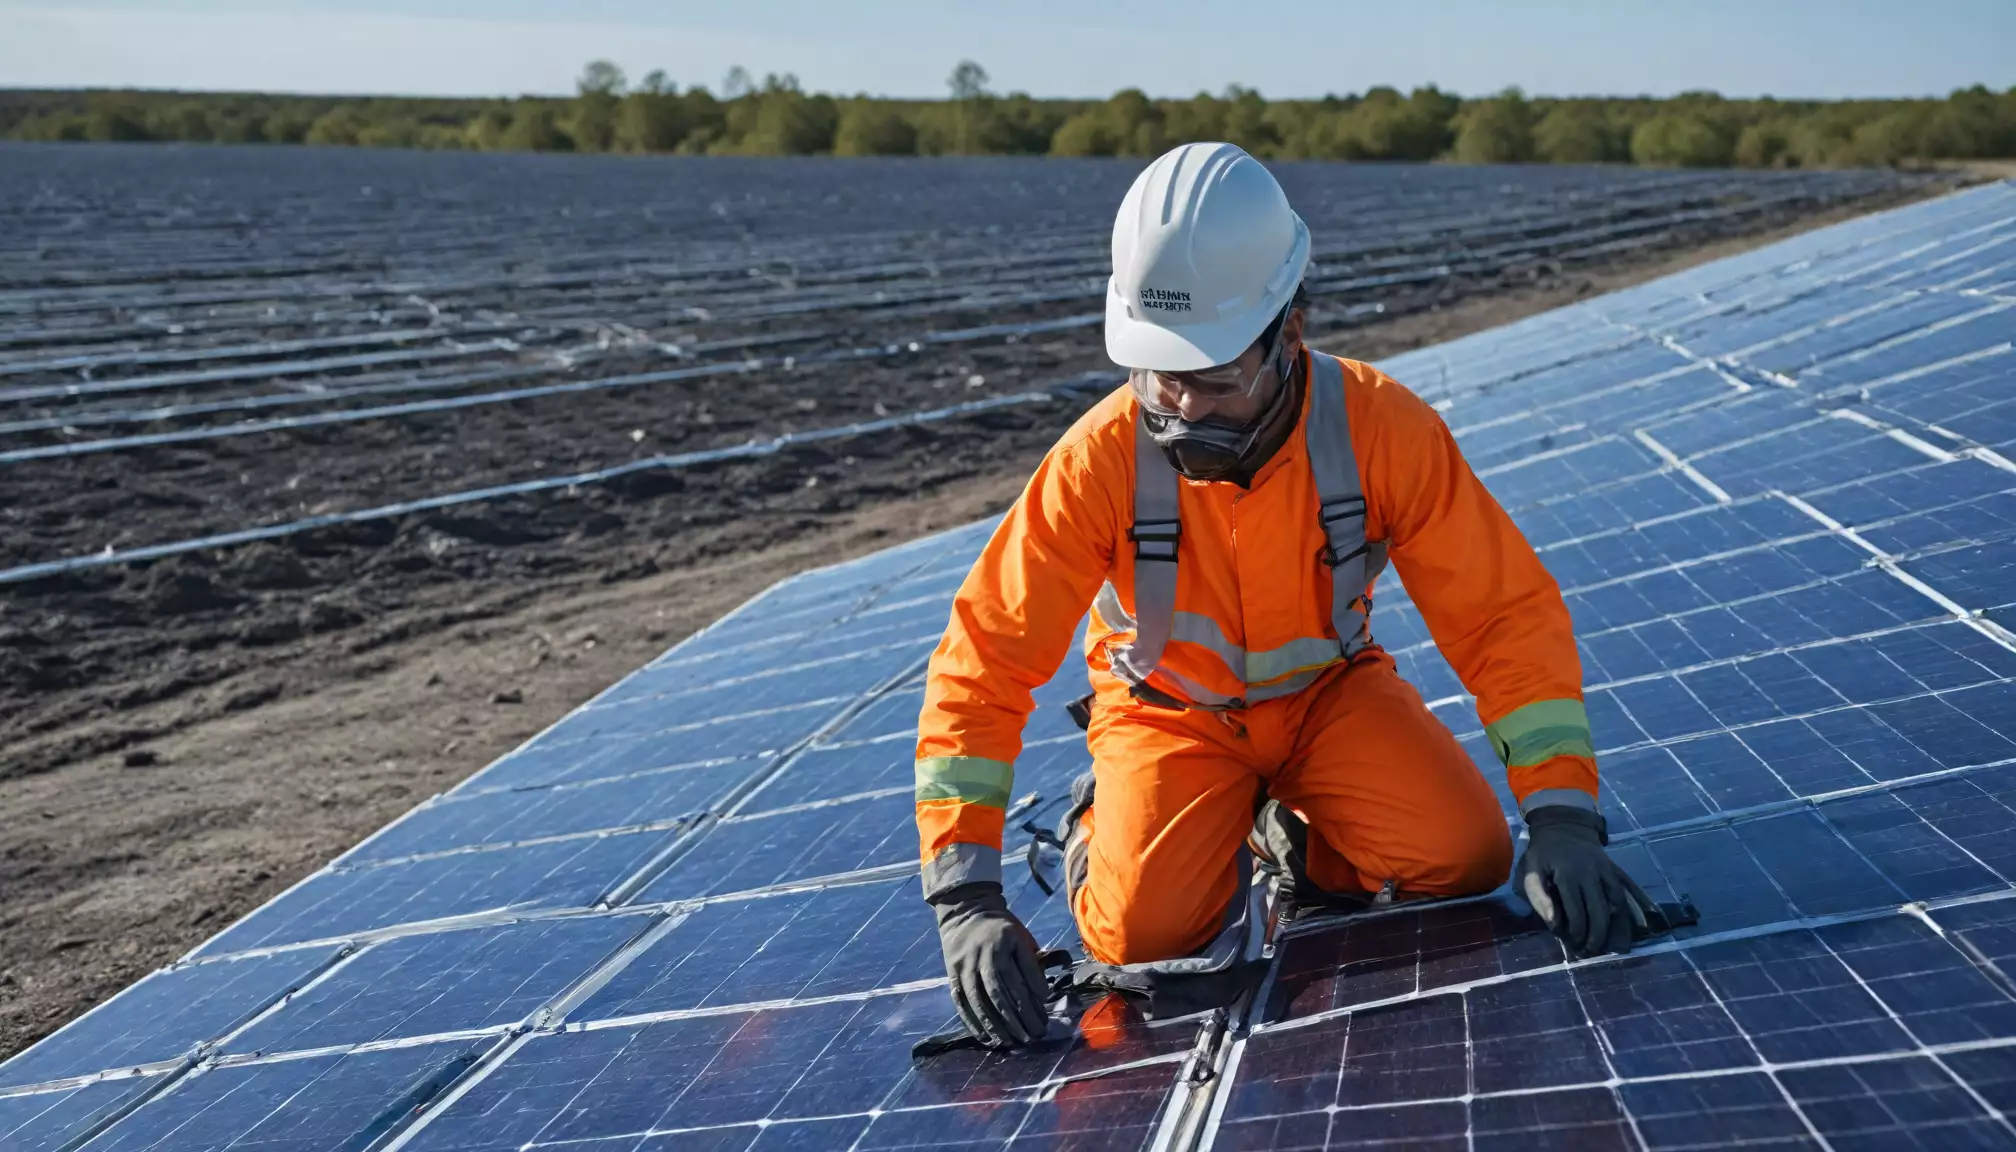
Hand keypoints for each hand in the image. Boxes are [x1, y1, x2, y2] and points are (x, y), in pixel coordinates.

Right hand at [930, 882, 1051, 1047]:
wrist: (965, 911)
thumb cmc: (1001, 929)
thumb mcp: (1021, 935)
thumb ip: (1033, 961)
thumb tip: (1043, 994)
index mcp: (1007, 939)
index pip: (1023, 970)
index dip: (1036, 989)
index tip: (1046, 1004)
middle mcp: (985, 953)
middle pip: (1002, 991)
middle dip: (1020, 1016)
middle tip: (1035, 1034)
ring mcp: (966, 965)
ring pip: (981, 1001)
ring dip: (997, 1025)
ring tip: (1012, 1041)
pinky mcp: (953, 975)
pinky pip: (962, 1003)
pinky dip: (974, 1023)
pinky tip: (987, 1038)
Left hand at [1516, 805, 1657, 958]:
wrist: (1563, 826)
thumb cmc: (1543, 854)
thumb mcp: (1530, 872)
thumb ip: (1539, 897)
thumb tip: (1554, 923)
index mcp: (1569, 874)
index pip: (1576, 910)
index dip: (1576, 931)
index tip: (1573, 944)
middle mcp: (1592, 873)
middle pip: (1601, 910)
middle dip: (1598, 935)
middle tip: (1592, 951)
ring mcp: (1607, 871)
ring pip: (1618, 903)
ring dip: (1619, 927)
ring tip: (1617, 948)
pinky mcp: (1615, 870)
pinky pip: (1630, 889)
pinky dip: (1639, 906)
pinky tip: (1646, 923)